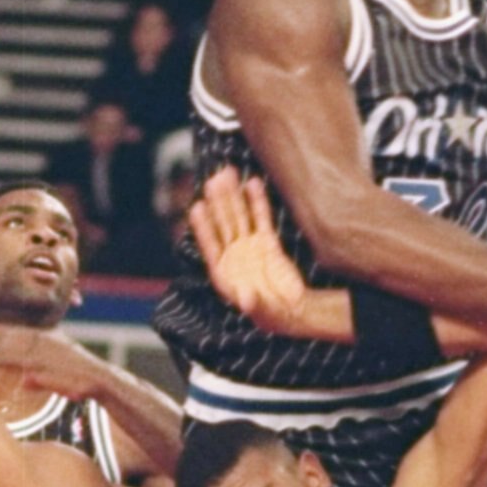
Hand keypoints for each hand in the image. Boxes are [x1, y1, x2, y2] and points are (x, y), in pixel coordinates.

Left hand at [0, 321, 98, 396]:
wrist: (100, 381)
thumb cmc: (80, 381)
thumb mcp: (59, 375)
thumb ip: (39, 377)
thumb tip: (24, 380)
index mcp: (44, 339)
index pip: (14, 334)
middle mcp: (38, 340)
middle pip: (3, 339)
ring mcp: (36, 350)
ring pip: (0, 349)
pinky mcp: (35, 363)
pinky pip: (6, 362)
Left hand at [188, 168, 317, 334]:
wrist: (288, 311)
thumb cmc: (267, 313)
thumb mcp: (259, 311)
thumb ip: (252, 303)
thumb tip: (245, 297)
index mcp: (222, 272)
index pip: (209, 244)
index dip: (203, 227)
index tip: (197, 208)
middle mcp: (233, 255)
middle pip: (223, 223)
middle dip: (218, 202)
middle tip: (213, 180)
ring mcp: (249, 246)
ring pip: (239, 216)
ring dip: (233, 196)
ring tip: (227, 174)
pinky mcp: (268, 242)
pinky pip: (261, 218)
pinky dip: (257, 201)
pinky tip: (252, 183)